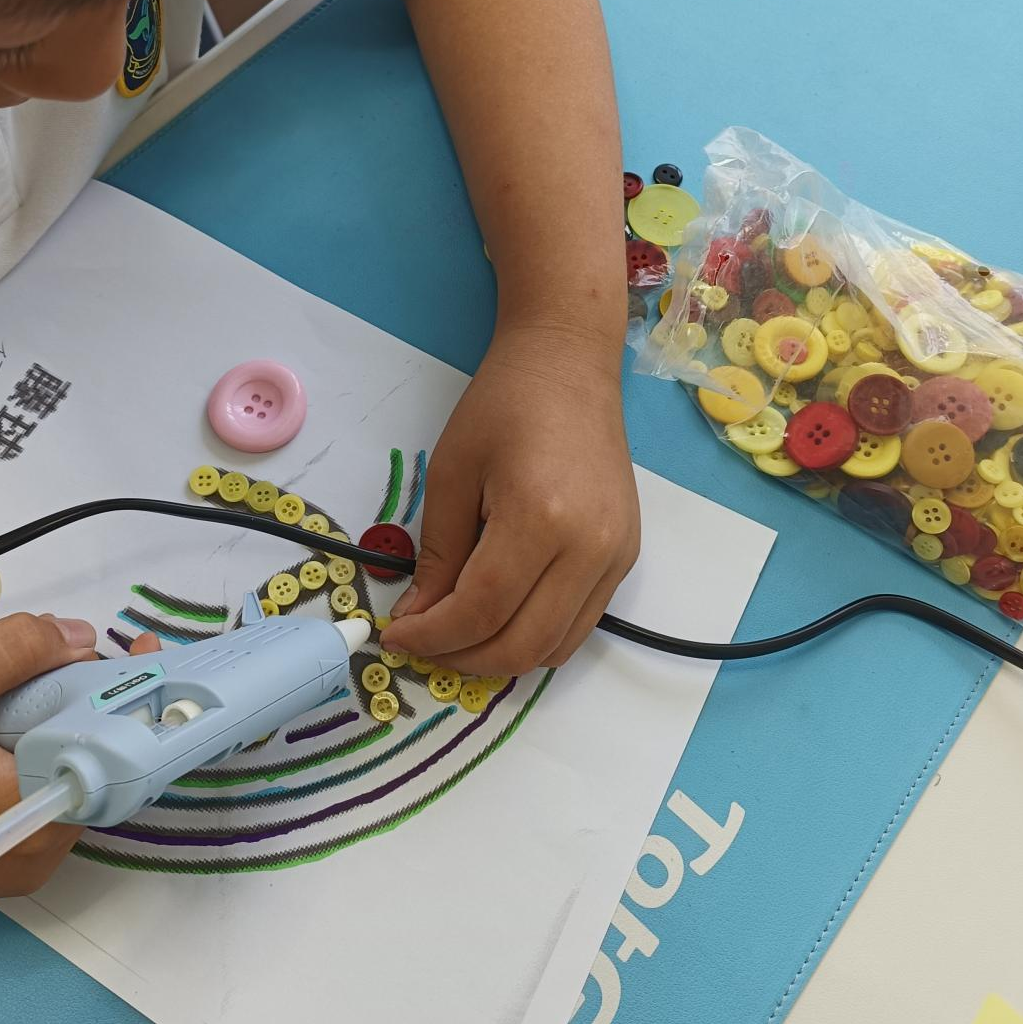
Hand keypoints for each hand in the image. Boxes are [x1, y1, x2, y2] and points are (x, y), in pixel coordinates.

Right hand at [0, 613, 159, 917]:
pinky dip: (12, 747)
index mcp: (42, 819)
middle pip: (92, 756)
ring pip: (53, 769)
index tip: (138, 645)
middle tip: (50, 651)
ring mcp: (6, 861)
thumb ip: (16, 651)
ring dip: (39, 719)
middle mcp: (38, 853)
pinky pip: (19, 789)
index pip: (124, 748)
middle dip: (76, 697)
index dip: (135, 691)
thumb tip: (81, 637)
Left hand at [381, 326, 638, 673]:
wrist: (568, 366)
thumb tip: (419, 618)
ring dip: (499, 656)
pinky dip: (534, 636)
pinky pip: (579, 624)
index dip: (433, 635)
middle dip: (462, 658)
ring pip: (555, 648)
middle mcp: (590, 547)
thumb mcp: (451, 472)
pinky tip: (498, 614)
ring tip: (456, 634)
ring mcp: (616, 556)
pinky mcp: (626, 557)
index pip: (483, 610)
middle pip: (523, 644)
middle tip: (422, 644)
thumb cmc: (504, 404)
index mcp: (541, 518)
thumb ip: (437, 553)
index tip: (396, 634)